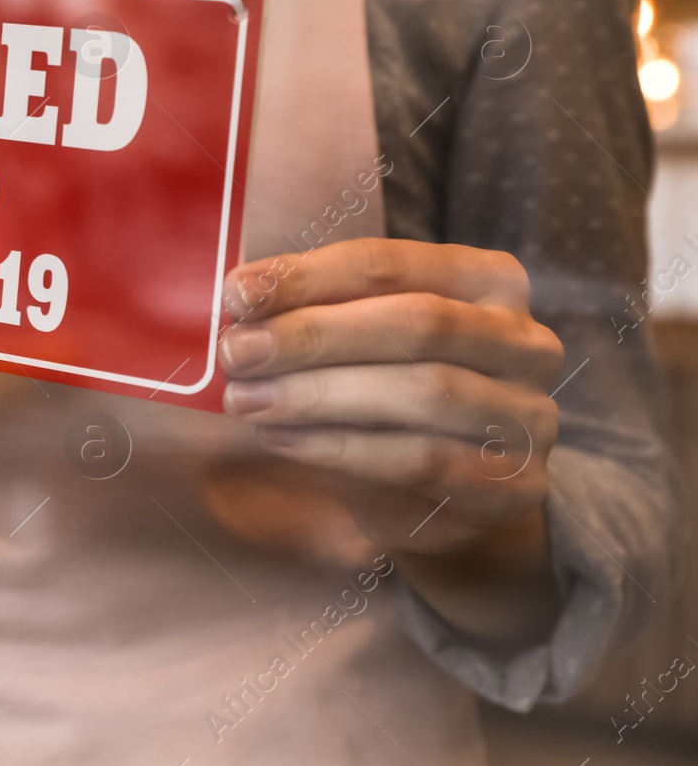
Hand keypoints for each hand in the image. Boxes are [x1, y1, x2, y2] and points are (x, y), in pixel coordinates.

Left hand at [218, 238, 562, 557]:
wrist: (446, 500)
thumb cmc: (390, 397)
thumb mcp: (358, 341)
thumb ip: (314, 313)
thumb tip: (240, 298)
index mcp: (487, 280)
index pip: (390, 264)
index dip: (308, 277)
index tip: (237, 293)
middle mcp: (524, 340)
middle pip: (414, 323)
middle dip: (313, 336)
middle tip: (237, 352)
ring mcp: (529, 415)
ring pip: (422, 392)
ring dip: (319, 394)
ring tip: (247, 400)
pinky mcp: (515, 485)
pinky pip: (421, 460)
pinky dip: (340, 448)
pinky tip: (283, 441)